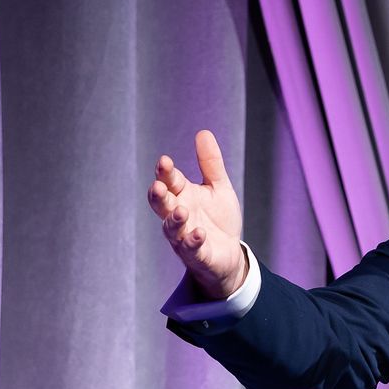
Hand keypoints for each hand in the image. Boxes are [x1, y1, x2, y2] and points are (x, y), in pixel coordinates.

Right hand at [147, 130, 246, 299]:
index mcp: (182, 195)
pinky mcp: (197, 256)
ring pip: (171, 228)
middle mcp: (178, 215)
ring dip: (174, 219)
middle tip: (159, 186)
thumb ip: (210, 164)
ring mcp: (184, 237)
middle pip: (161, 204)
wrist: (230, 255)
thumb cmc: (219, 220)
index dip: (165, 172)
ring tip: (181, 210)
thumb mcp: (219, 188)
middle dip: (158, 196)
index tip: (164, 161)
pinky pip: (191, 249)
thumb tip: (203, 132)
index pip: (168, 181)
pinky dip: (193, 241)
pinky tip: (199, 233)